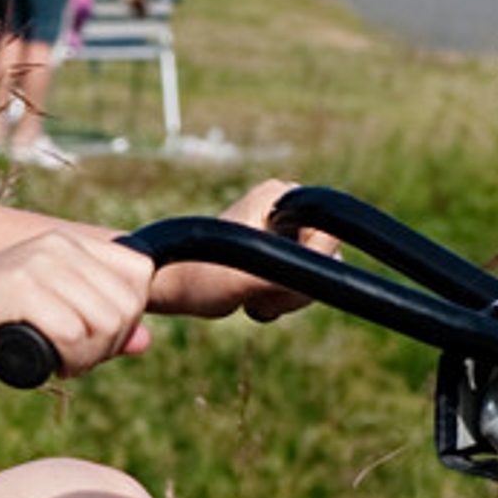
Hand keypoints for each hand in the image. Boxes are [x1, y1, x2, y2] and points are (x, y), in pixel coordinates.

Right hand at [0, 229, 157, 377]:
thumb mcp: (47, 319)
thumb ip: (94, 325)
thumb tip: (146, 341)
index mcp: (67, 243)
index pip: (139, 276)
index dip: (126, 318)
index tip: (90, 339)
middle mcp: (57, 245)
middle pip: (127, 306)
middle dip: (105, 346)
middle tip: (67, 357)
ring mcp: (37, 263)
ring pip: (105, 323)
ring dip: (84, 358)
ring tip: (51, 358)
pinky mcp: (19, 288)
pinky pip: (73, 335)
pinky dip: (61, 360)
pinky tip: (35, 359)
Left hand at [146, 177, 333, 323]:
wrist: (166, 285)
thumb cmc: (198, 277)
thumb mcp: (249, 276)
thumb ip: (294, 269)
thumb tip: (331, 262)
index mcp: (282, 196)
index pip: (330, 234)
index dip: (308, 265)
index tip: (270, 276)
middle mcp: (285, 208)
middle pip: (328, 257)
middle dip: (295, 287)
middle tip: (258, 294)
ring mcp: (282, 231)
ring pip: (314, 275)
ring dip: (285, 298)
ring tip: (250, 298)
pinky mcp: (276, 253)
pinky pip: (299, 283)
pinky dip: (279, 300)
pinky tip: (251, 301)